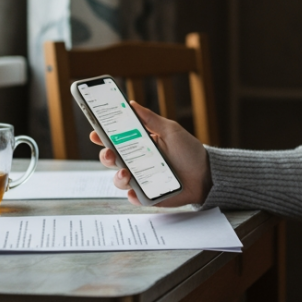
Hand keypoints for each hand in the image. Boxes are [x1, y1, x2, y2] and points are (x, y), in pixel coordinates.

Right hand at [89, 101, 211, 206]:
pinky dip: (133, 196)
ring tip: (126, 173)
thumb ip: (151, 119)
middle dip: (106, 156)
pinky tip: (134, 191)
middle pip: (113, 160)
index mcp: (141, 144)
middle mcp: (138, 162)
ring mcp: (142, 179)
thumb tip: (132, 104)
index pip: (116, 140)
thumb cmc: (190, 151)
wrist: (207, 175)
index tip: (94, 133)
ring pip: (120, 180)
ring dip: (118, 177)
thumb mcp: (171, 131)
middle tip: (109, 153)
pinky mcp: (150, 195)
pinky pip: (135, 198)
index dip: (102, 137)